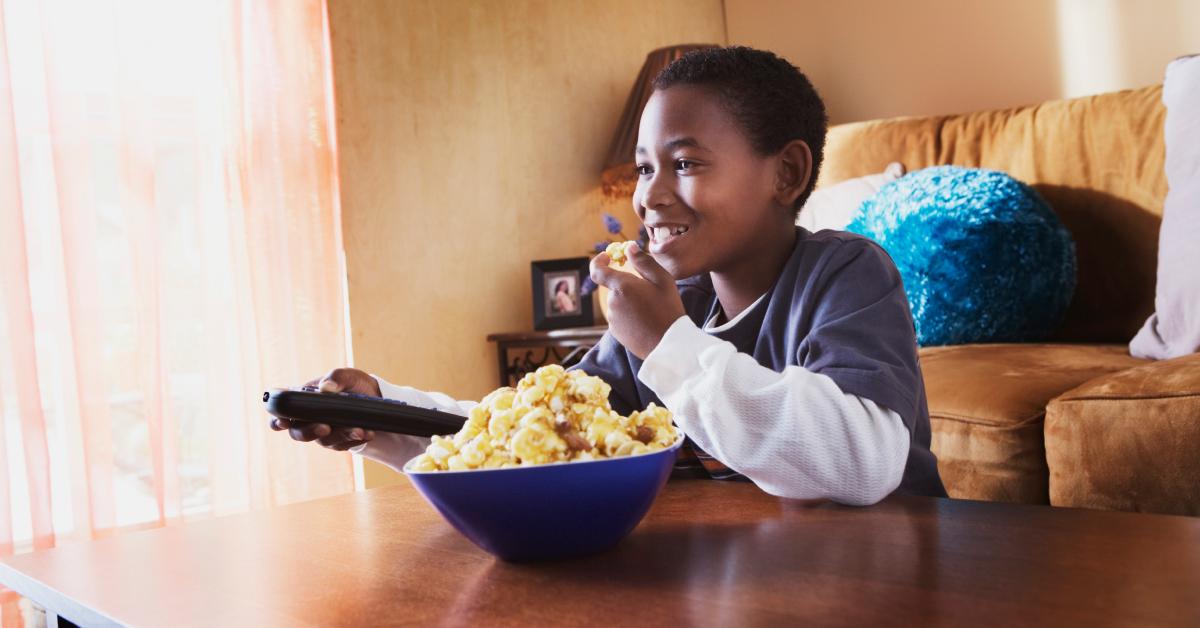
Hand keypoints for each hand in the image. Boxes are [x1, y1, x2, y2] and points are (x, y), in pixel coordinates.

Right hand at [270, 367, 381, 450]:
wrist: (375, 398)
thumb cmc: (353, 384)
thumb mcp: (348, 376)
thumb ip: (336, 377)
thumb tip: (325, 387)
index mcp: (303, 401)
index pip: (281, 413)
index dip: (277, 420)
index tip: (283, 422)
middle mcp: (309, 419)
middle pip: (298, 433)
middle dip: (310, 432)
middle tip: (325, 427)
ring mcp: (323, 432)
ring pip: (325, 440)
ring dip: (341, 435)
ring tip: (358, 429)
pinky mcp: (339, 441)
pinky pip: (344, 445)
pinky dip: (356, 439)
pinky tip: (368, 432)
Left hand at [590, 243, 685, 359]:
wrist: (669, 343)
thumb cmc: (668, 309)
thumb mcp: (663, 280)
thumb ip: (644, 261)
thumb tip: (629, 248)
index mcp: (622, 287)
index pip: (597, 270)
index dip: (599, 261)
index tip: (607, 256)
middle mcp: (612, 302)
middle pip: (614, 287)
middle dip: (627, 285)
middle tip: (649, 292)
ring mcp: (612, 319)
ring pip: (618, 302)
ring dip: (629, 301)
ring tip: (650, 310)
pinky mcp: (615, 332)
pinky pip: (619, 317)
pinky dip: (629, 315)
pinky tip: (645, 321)